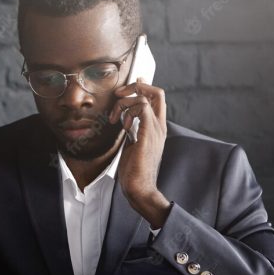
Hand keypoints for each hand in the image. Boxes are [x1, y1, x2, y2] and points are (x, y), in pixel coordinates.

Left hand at [110, 78, 169, 227]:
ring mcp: (155, 130)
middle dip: (136, 86)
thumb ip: (132, 130)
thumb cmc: (134, 170)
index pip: (156, 98)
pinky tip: (122, 126)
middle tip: (118, 96)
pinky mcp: (147, 135)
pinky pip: (142, 109)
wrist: (139, 188)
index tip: (123, 93)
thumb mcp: (132, 144)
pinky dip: (128, 111)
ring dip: (125, 103)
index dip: (141, 88)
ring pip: (145, 97)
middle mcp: (159, 126)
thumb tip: (125, 120)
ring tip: (114, 119)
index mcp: (157, 127)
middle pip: (157, 92)